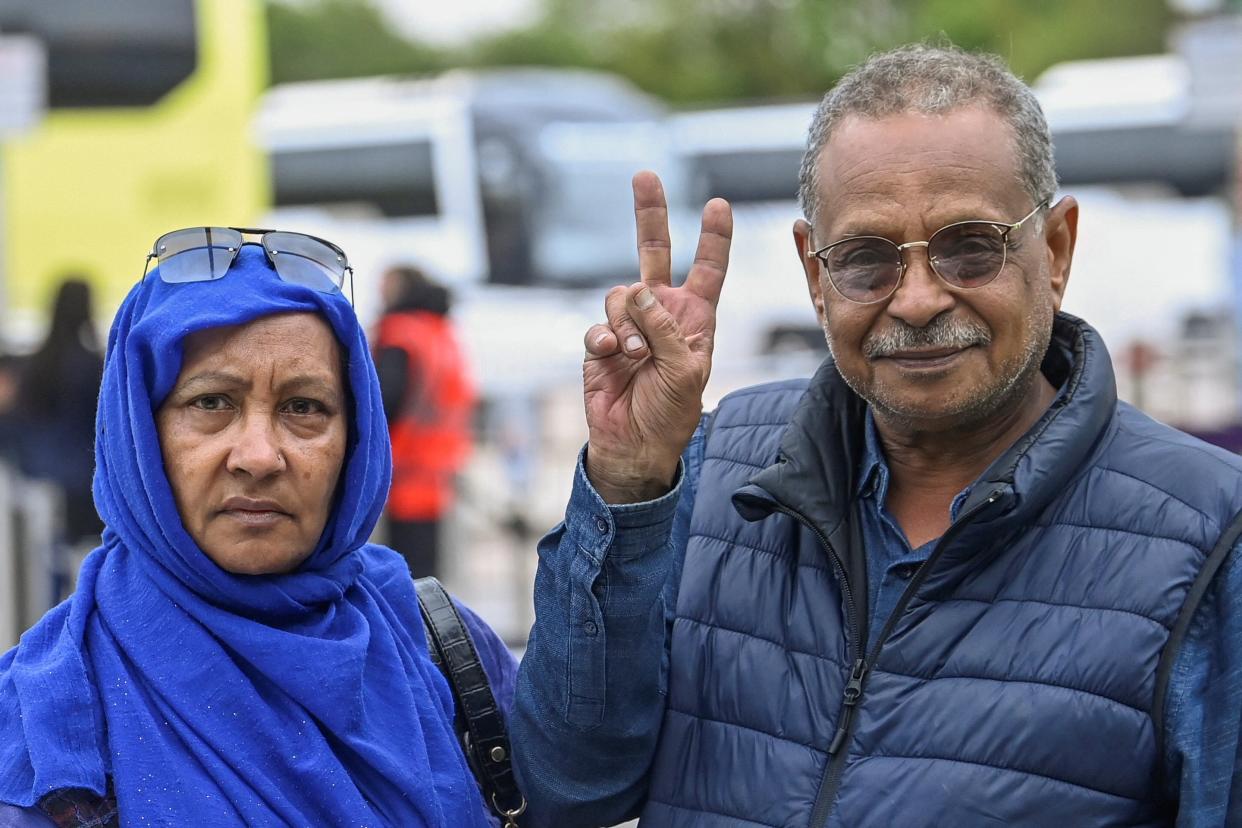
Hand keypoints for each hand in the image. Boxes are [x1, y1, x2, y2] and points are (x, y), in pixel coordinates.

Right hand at [582, 171, 732, 503]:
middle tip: (644, 176)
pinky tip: (611, 357)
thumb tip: (636, 288)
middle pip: (654, 252)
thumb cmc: (671, 411)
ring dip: (627, 323)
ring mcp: (629, 325)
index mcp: (694, 317)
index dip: (713, 238)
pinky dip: (604, 339)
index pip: (707, 269)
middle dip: (650, 214)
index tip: (720, 206)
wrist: (634, 443)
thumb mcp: (686, 369)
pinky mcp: (600, 341)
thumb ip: (665, 326)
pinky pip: (598, 324)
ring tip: (634, 355)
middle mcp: (661, 313)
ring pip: (620, 294)